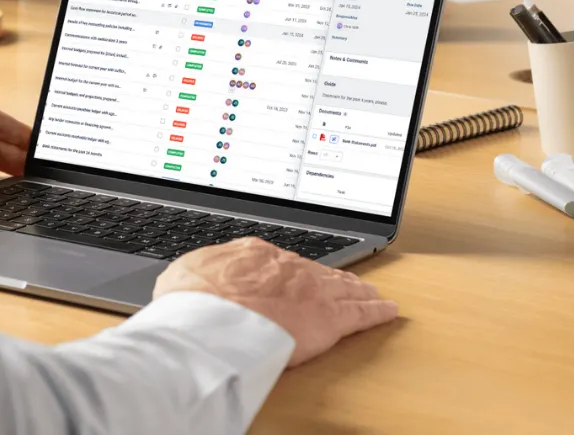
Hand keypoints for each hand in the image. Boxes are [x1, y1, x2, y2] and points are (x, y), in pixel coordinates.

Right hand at [153, 237, 397, 366]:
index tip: (295, 276)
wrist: (211, 317)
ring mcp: (311, 289)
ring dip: (357, 289)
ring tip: (369, 291)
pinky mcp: (329, 318)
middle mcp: (288, 266)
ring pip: (343, 286)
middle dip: (331, 276)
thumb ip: (200, 274)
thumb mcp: (185, 275)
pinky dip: (377, 312)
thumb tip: (192, 280)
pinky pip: (361, 313)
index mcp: (254, 253)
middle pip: (317, 270)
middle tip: (345, 280)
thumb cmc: (192, 301)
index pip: (282, 261)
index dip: (292, 272)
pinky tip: (388, 310)